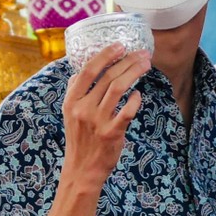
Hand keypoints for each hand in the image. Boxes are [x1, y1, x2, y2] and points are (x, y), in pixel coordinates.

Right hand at [61, 45, 148, 186]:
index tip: (119, 45)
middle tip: (141, 54)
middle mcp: (82, 109)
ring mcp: (97, 121)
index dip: (105, 55)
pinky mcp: (111, 133)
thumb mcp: (69, 114)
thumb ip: (74, 93)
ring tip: (145, 65)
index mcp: (71, 101)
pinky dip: (135, 100)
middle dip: (127, 61)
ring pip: (118, 89)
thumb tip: (79, 72)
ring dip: (134, 73)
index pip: (88, 71)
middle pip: (107, 77)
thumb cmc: (79, 139)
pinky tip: (139, 94)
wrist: (82, 169)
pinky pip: (127, 111)